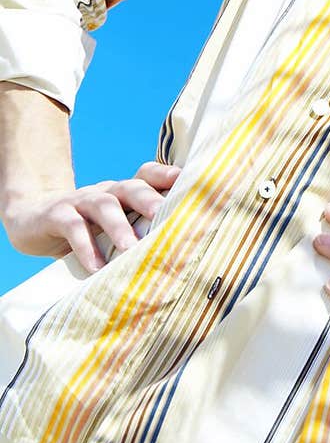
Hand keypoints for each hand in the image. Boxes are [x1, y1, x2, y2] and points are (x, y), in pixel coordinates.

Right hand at [3, 161, 181, 271]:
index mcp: (122, 192)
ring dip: (119, 226)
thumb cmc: (83, 228)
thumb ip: (136, 233)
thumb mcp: (110, 227)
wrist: (31, 219)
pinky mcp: (56, 215)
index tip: (186, 184)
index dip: (165, 176)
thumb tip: (176, 255)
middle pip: (131, 187)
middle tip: (166, 218)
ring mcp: (80, 200)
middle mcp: (105, 191)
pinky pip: (72, 226)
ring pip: (104, 205)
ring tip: (131, 249)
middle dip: (150, 200)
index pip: (146, 175)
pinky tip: (94, 267)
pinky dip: (85, 246)